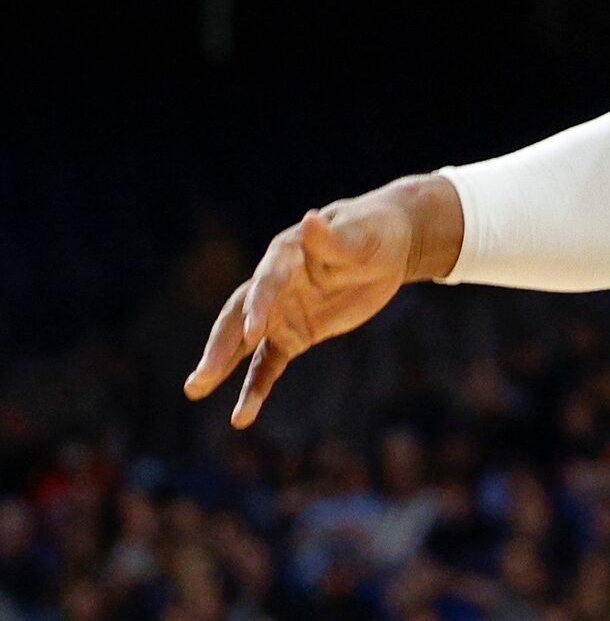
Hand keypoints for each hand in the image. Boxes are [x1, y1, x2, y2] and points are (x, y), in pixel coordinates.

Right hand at [183, 189, 416, 426]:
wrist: (387, 246)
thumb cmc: (371, 231)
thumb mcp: (359, 234)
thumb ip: (332, 239)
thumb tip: (309, 219)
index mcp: (286, 255)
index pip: (267, 281)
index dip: (259, 304)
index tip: (251, 332)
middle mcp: (274, 285)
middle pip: (239, 315)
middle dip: (221, 345)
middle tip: (202, 375)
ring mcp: (280, 313)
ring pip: (243, 344)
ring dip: (222, 365)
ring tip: (195, 389)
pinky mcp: (293, 335)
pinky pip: (267, 365)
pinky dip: (255, 388)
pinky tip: (242, 417)